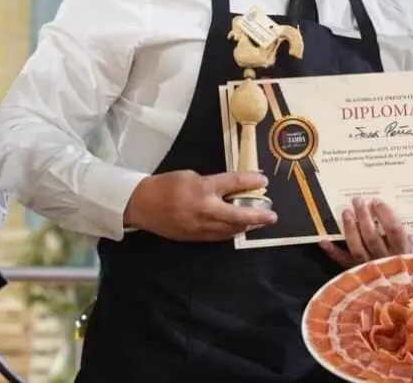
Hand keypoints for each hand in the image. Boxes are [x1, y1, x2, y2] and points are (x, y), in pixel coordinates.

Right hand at [124, 170, 276, 240]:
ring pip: (230, 229)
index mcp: (203, 189)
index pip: (233, 184)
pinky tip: (239, 229)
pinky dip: (231, 232)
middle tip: (272, 216)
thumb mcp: (191, 176)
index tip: (264, 180)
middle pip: (237, 215)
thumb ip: (212, 182)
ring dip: (246, 226)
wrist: (141, 204)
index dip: (251, 181)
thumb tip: (231, 187)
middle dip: (257, 216)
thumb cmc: (166, 185)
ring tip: (259, 223)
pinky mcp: (194, 237)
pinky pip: (218, 236)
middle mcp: (204, 210)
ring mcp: (199, 227)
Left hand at [320, 197, 412, 267]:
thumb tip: (386, 212)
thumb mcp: (411, 251)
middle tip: (357, 201)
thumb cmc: (405, 267)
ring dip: (350, 228)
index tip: (376, 202)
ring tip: (346, 213)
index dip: (385, 214)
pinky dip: (333, 251)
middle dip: (363, 216)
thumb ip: (401, 236)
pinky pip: (343, 262)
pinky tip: (324, 240)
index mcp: (402, 253)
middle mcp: (385, 261)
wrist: (399, 298)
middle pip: (372, 236)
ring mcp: (370, 269)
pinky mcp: (358, 275)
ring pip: (357, 247)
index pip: (394, 230)